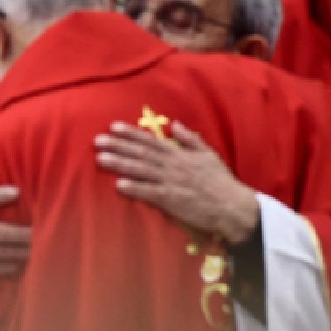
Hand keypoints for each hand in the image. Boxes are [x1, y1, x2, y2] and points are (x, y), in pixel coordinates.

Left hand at [95, 120, 257, 244]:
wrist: (233, 206)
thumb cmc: (220, 181)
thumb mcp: (208, 154)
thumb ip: (190, 139)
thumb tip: (175, 124)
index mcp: (179, 154)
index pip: (150, 140)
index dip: (130, 133)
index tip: (112, 127)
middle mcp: (172, 165)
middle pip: (140, 153)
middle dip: (118, 146)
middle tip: (97, 140)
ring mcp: (171, 182)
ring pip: (141, 170)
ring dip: (120, 163)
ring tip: (101, 158)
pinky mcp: (172, 200)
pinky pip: (150, 192)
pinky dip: (135, 188)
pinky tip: (119, 185)